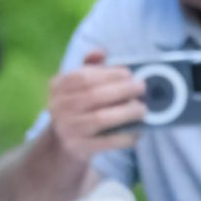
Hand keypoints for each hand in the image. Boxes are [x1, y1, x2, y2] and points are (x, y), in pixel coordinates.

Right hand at [45, 50, 145, 166]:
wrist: (61, 146)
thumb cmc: (77, 109)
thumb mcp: (75, 87)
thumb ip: (88, 67)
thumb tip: (100, 52)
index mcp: (57, 86)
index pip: (83, 76)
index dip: (108, 73)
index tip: (129, 73)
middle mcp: (58, 107)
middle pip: (93, 96)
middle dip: (122, 90)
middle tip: (142, 87)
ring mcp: (66, 129)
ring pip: (100, 118)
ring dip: (126, 112)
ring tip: (143, 109)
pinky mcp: (76, 148)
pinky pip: (105, 142)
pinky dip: (123, 137)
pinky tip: (137, 132)